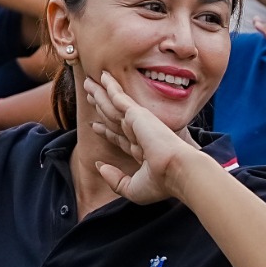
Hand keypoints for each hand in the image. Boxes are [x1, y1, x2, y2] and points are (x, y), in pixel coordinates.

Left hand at [80, 71, 203, 203]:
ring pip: (113, 105)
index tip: (95, 125)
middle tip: (89, 94)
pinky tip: (102, 77)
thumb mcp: (133, 189)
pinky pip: (119, 97)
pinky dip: (110, 86)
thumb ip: (115, 180)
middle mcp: (140, 133)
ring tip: (88, 84)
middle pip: (114, 117)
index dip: (106, 131)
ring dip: (100, 94)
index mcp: (142, 150)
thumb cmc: (161, 183)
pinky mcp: (138, 114)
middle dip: (101, 105)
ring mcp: (139, 122)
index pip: (120, 137)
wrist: (177, 171)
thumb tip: (99, 166)